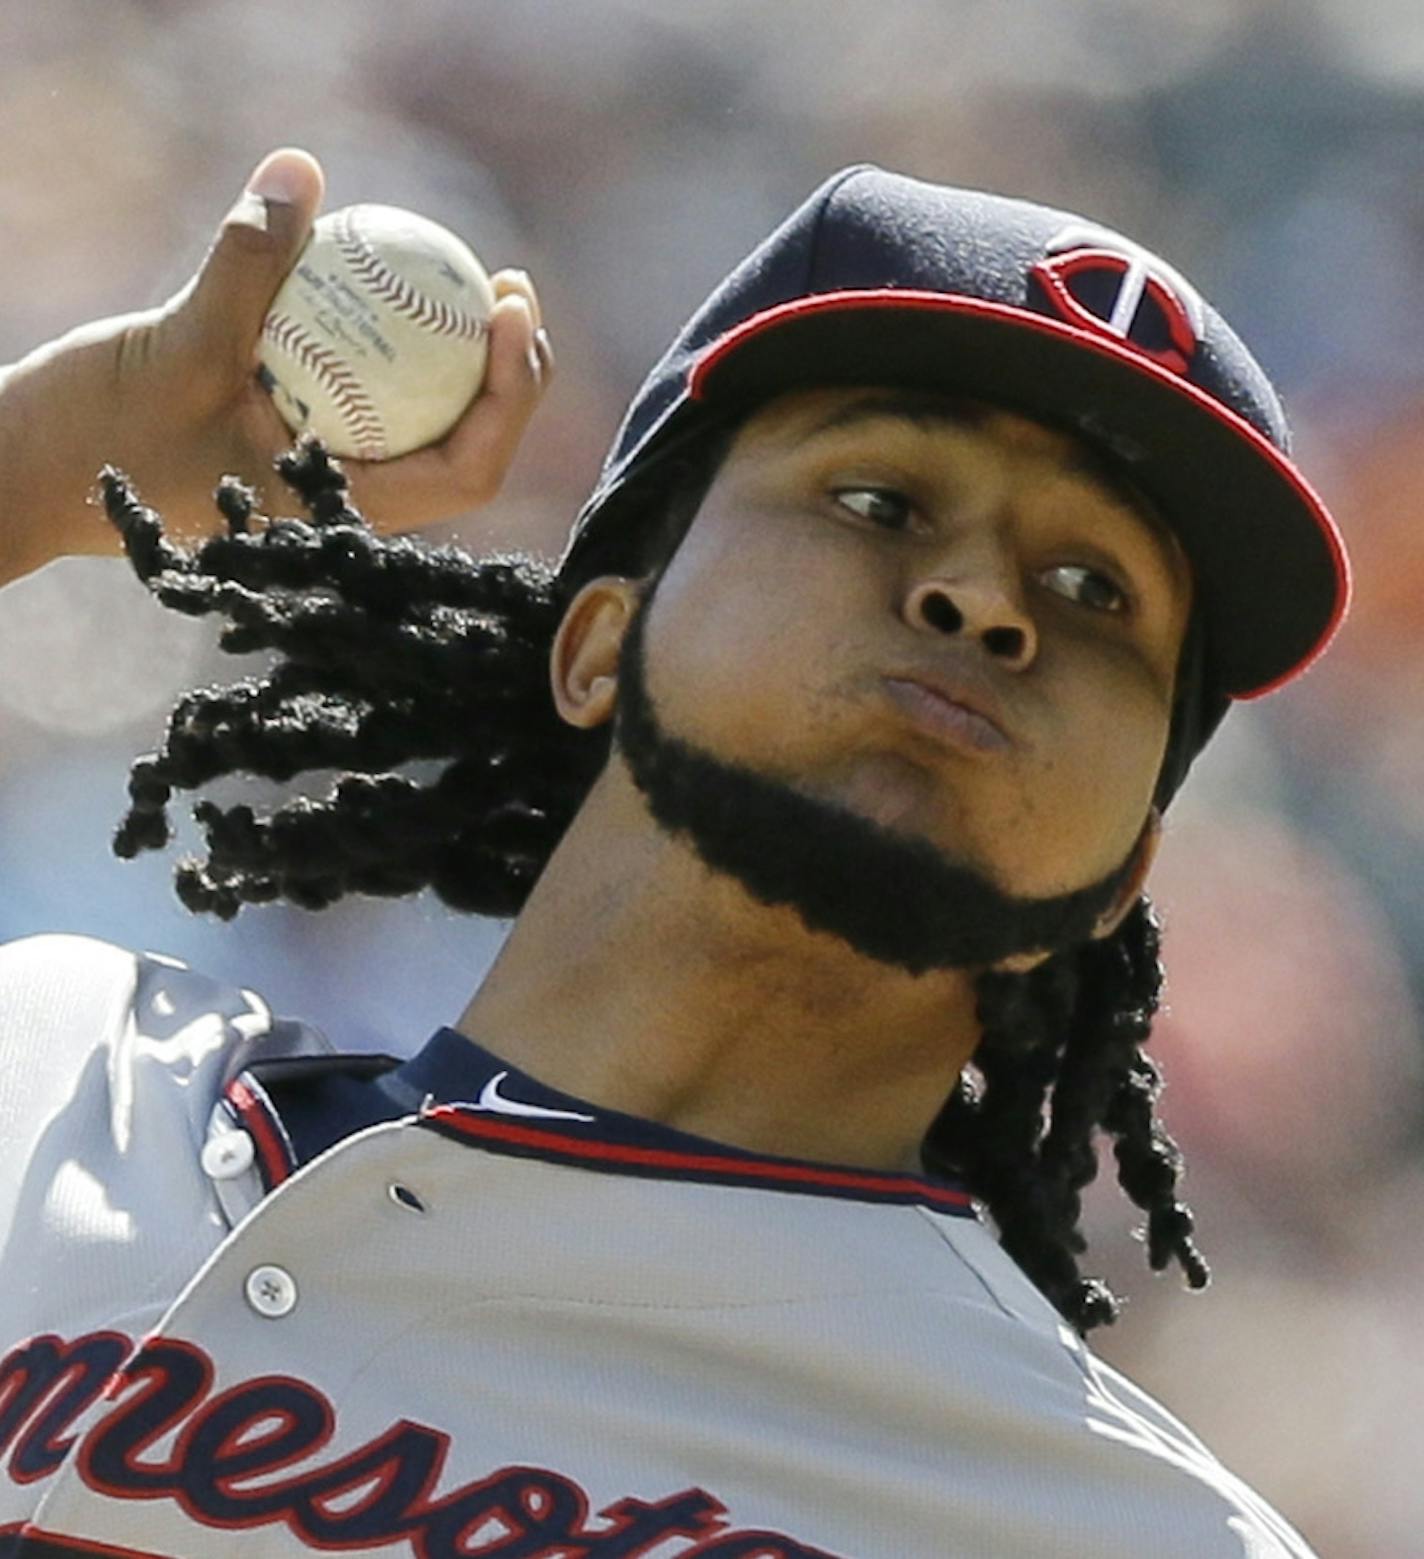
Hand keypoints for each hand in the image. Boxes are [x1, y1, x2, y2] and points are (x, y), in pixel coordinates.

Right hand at [0, 148, 551, 584]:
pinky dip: (394, 344)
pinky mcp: (298, 441)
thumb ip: (248, 265)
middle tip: (511, 289)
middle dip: (509, 377)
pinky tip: (397, 283)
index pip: (467, 472)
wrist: (30, 472)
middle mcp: (350, 502)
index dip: (509, 399)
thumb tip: (299, 169)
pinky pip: (368, 393)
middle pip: (466, 449)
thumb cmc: (99, 437)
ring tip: (482, 281)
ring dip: (462, 361)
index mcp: (344, 514)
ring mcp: (328, 474)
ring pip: (425, 424)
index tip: (510, 317)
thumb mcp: (178, 345)